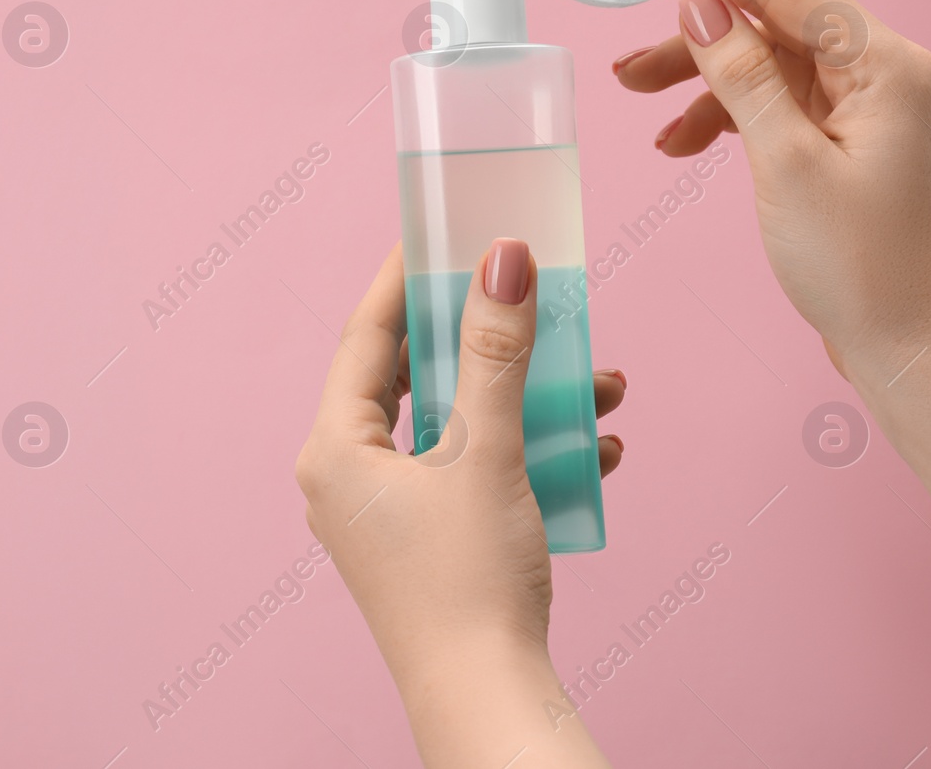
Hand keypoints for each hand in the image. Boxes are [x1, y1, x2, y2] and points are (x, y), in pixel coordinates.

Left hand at [295, 240, 620, 767]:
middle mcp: (346, 476)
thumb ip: (495, 353)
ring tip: (595, 381)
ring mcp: (382, 512)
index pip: (366, 337)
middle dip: (483, 341)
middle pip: (414, 377)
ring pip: (452, 425)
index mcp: (335, 448)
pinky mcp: (422, 540)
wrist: (488, 699)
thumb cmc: (471, 583)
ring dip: (521, 399)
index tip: (439, 232)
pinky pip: (468, 470)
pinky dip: (521, 450)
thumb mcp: (487, 453)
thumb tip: (502, 259)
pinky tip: (594, 446)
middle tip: (520, 295)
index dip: (406, 280)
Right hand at [614, 0, 930, 386]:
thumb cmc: (860, 264)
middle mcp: (880, 73)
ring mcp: (864, 107)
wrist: (908, 344)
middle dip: (696, 20)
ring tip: (634, 90)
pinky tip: (680, 142)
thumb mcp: (784, 163)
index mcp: (882, 65)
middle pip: (772, 18)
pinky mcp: (844, 140)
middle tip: (629, 10)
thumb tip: (701, 6)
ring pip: (764, 62)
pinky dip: (724, 114)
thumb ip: (740, 75)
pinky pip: (774, 102)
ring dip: (700, 73)